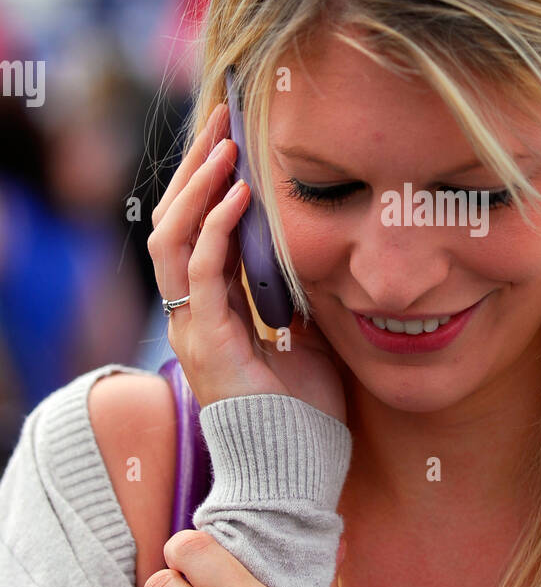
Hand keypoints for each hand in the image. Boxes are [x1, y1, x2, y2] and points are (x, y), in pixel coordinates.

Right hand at [148, 101, 345, 420]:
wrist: (297, 469)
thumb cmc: (304, 411)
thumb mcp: (307, 335)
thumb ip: (297, 293)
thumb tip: (320, 251)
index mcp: (212, 309)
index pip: (195, 228)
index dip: (207, 179)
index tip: (232, 133)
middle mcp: (192, 313)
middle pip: (174, 222)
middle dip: (196, 166)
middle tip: (223, 116)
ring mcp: (194, 328)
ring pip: (173, 239)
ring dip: (198, 187)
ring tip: (226, 145)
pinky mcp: (209, 342)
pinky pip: (202, 273)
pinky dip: (218, 229)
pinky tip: (240, 196)